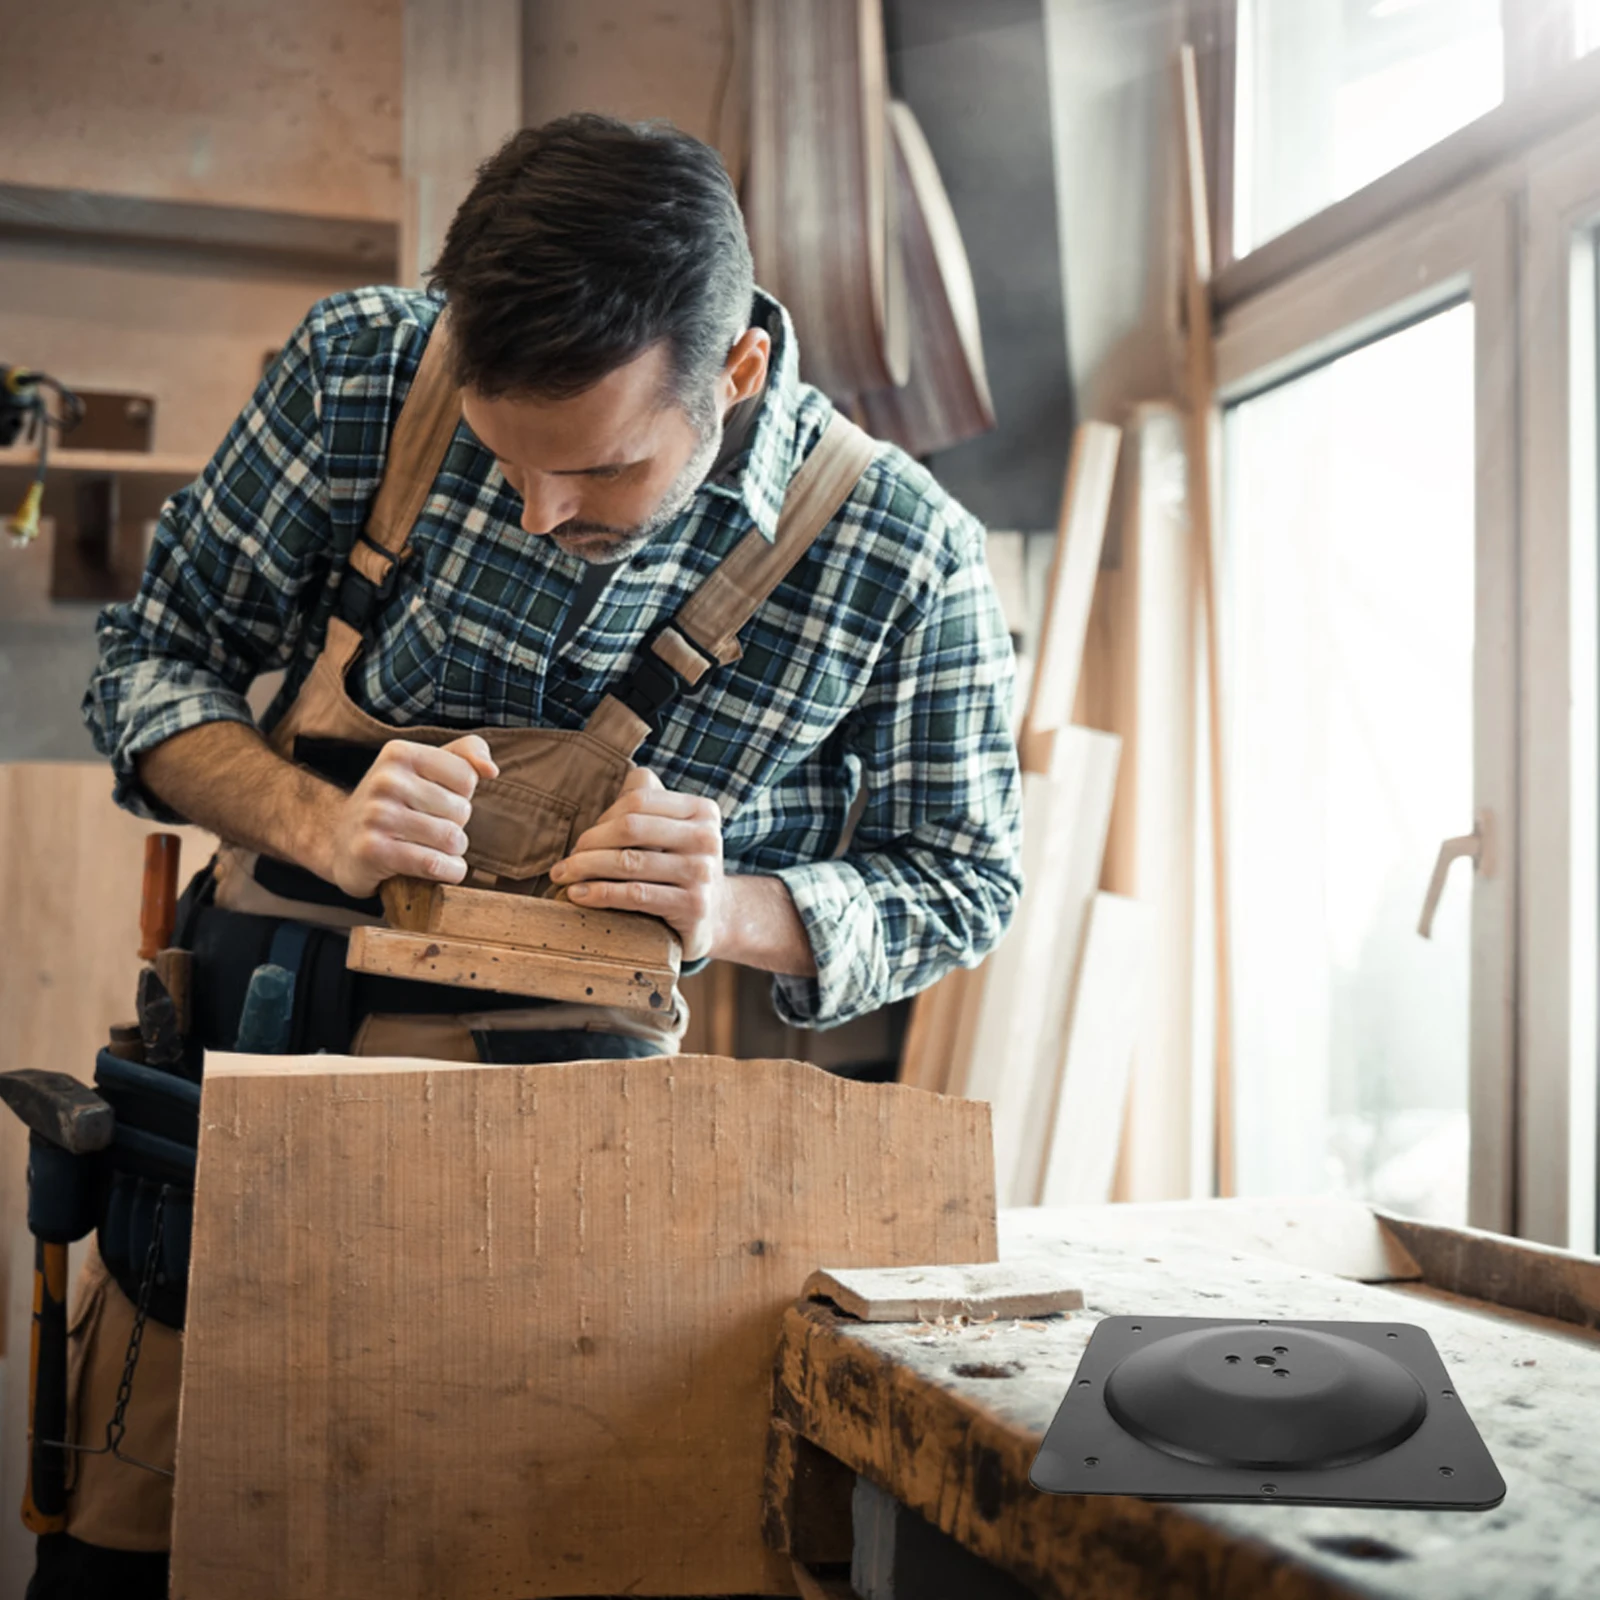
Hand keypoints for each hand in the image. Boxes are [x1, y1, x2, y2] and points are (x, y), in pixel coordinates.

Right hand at [323, 735, 498, 897]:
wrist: (341, 842)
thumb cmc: (396, 804)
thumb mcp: (425, 768)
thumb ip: (465, 754)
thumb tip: (491, 769)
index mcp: (399, 753)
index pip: (466, 777)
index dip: (461, 797)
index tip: (439, 803)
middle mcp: (385, 780)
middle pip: (461, 811)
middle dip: (456, 826)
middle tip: (431, 830)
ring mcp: (376, 816)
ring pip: (452, 839)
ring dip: (453, 852)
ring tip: (434, 849)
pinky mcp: (373, 851)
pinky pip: (434, 864)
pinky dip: (449, 872)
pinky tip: (442, 869)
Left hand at [549, 768, 727, 960]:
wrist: (715, 916)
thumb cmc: (678, 865)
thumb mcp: (673, 828)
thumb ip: (649, 800)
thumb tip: (621, 780)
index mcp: (702, 810)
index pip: (638, 800)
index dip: (603, 818)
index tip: (582, 840)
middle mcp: (707, 838)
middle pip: (631, 828)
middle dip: (589, 843)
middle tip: (565, 862)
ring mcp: (702, 872)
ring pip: (629, 862)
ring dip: (585, 868)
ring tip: (563, 877)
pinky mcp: (693, 906)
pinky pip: (635, 894)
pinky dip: (600, 893)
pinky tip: (578, 895)